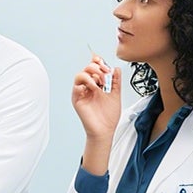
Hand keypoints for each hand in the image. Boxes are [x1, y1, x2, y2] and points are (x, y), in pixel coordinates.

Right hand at [73, 54, 121, 170]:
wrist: (105, 130)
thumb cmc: (108, 117)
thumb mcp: (115, 95)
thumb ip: (116, 82)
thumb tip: (116, 68)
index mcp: (98, 85)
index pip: (95, 68)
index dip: (99, 62)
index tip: (106, 64)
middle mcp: (89, 87)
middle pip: (88, 68)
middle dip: (98, 67)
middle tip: (106, 74)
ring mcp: (82, 92)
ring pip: (81, 74)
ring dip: (92, 73)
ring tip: (101, 81)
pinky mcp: (77, 99)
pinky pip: (77, 85)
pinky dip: (86, 82)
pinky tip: (95, 88)